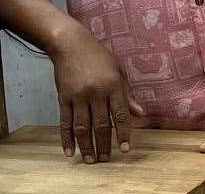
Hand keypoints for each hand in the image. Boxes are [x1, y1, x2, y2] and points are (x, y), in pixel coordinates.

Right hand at [51, 29, 144, 163]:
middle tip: (107, 160)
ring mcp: (77, 96)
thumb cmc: (98, 56)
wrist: (70, 43)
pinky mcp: (63, 98)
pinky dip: (67, 139)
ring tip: (91, 160)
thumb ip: (127, 95)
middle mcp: (95, 92)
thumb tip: (141, 114)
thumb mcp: (117, 71)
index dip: (123, 134)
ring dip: (87, 146)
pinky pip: (65, 123)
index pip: (120, 115)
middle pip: (101, 125)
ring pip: (82, 127)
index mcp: (112, 85)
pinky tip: (70, 152)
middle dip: (104, 145)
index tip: (125, 150)